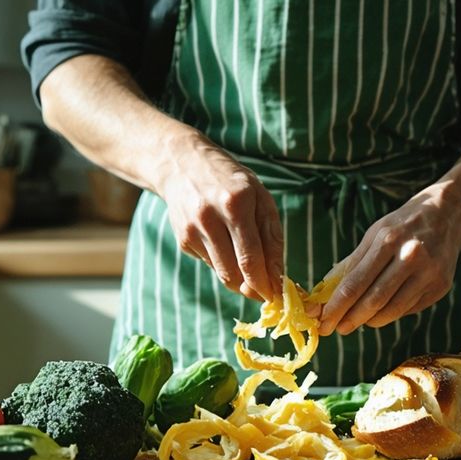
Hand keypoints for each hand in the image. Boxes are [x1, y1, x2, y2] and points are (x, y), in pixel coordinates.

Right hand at [156, 133, 283, 301]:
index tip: (276, 295)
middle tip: (265, 291)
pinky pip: (210, 263)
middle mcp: (210, 218)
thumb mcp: (260, 196)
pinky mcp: (182, 239)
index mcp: (236, 204)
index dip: (265, 283)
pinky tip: (222, 241)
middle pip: (234, 272)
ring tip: (248, 267)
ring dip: (239, 279)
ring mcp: (192, 230)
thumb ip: (271, 236)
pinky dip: (222, 261)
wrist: (182, 164)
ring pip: (221, 273)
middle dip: (252, 288)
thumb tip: (278, 275)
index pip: (251, 258)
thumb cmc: (230, 180)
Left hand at [318, 186, 460, 335]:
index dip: (337, 306)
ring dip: (371, 321)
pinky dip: (392, 313)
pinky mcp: (441, 286)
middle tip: (338, 329)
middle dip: (351, 319)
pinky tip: (383, 311)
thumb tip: (326, 294)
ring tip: (358, 322)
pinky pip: (409, 309)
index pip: (355, 283)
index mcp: (388, 240)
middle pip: (374, 300)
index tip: (323, 322)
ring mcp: (429, 273)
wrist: (446, 216)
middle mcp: (410, 257)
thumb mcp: (374, 235)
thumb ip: (352, 264)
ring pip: (393, 310)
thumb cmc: (402, 227)